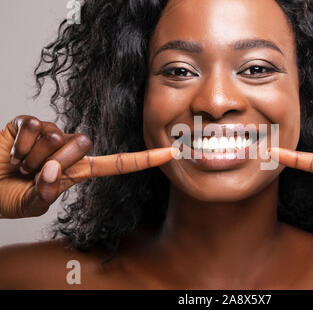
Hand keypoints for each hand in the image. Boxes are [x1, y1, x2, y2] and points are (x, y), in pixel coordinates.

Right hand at [0, 115, 177, 218]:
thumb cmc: (8, 197)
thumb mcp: (32, 203)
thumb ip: (46, 191)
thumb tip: (53, 169)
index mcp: (78, 171)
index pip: (118, 164)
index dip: (144, 160)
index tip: (171, 152)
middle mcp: (69, 150)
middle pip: (82, 145)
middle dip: (55, 161)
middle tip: (32, 172)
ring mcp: (50, 134)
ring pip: (54, 136)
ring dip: (30, 157)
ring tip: (19, 164)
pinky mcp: (29, 123)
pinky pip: (31, 126)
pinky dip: (17, 143)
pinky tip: (12, 150)